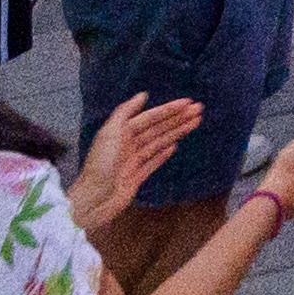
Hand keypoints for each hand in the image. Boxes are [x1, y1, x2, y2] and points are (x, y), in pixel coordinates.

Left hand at [68, 92, 202, 232]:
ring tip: (194, 124)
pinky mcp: (137, 177)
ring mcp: (133, 161)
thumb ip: (125, 112)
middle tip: (199, 110)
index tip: (188, 103)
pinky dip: (164, 154)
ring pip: (159, 143)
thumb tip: (143, 95)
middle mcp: (128, 144)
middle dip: (178, 119)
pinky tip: (175, 146)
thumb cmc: (101, 164)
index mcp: (121, 132)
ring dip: (176, 132)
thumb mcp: (110, 133)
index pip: (150, 117)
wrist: (94, 199)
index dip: (169, 110)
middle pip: (157, 128)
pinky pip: (153, 162)